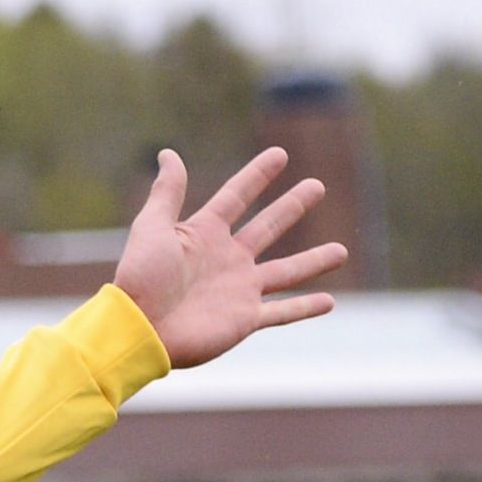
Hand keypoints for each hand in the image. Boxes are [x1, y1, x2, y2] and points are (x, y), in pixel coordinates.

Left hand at [111, 146, 347, 368]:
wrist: (140, 327)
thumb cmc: (141, 278)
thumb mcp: (152, 227)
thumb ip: (167, 192)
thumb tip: (169, 153)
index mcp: (204, 234)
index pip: (237, 196)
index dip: (257, 176)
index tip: (280, 155)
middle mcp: (226, 259)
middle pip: (267, 227)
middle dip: (291, 207)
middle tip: (316, 186)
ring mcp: (239, 289)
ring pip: (287, 272)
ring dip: (314, 261)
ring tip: (342, 251)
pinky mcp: (245, 319)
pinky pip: (282, 312)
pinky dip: (305, 308)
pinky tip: (330, 302)